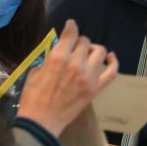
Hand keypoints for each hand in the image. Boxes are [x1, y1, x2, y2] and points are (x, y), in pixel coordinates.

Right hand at [17, 20, 117, 136]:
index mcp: (58, 57)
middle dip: (79, 42)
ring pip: (100, 52)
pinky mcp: (96, 89)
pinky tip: (109, 58)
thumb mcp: (35, 71)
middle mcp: (76, 63)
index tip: (71, 25)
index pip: (70, 34)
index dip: (71, 27)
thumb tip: (58, 52)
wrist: (42, 121)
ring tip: (89, 53)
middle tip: (75, 48)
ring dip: (94, 50)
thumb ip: (49, 59)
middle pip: (85, 42)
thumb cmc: (33, 96)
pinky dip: (113, 62)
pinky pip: (112, 72)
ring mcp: (89, 76)